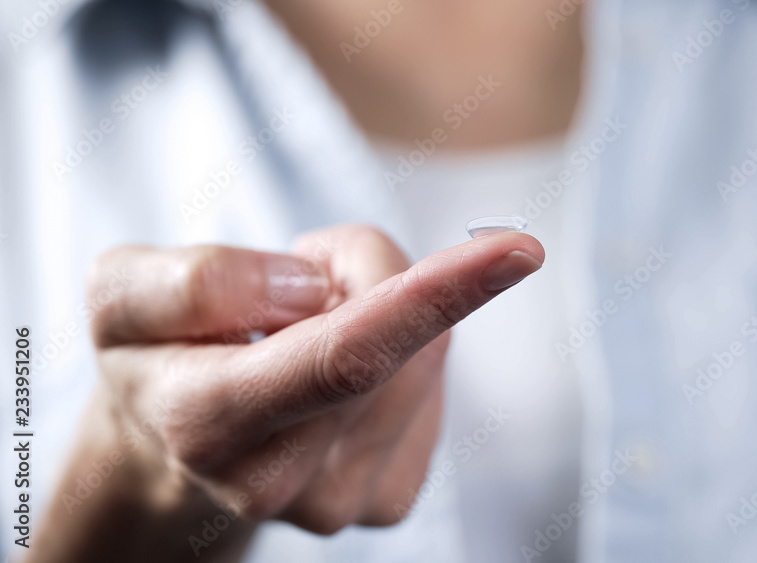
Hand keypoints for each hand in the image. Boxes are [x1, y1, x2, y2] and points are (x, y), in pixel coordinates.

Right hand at [31, 225, 543, 561]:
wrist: (169, 450)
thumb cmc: (153, 359)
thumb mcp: (124, 294)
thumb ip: (200, 281)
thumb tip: (313, 290)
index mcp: (211, 421)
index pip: (345, 355)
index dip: (435, 295)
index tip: (518, 251)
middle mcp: (283, 479)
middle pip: (399, 336)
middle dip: (369, 272)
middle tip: (299, 278)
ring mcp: (342, 503)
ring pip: (428, 356)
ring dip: (384, 310)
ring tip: (305, 329)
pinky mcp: (385, 500)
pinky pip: (432, 388)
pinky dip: (401, 353)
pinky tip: (340, 372)